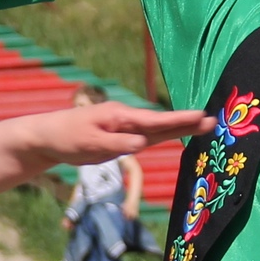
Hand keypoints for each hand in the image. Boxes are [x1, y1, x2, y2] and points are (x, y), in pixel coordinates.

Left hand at [9, 101, 208, 166]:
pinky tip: (175, 133)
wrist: (47, 136)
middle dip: (186, 121)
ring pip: (156, 128)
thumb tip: (142, 143)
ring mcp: (123, 126)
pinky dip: (163, 133)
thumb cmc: (66, 139)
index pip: (155, 121)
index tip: (202, 117)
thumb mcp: (89, 144)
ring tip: (203, 124)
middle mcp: (125, 119)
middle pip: (161, 122)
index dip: (179, 121)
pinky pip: (146, 135)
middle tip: (212, 120)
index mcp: (120, 117)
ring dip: (178, 126)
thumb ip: (116, 143)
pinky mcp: (119, 135)